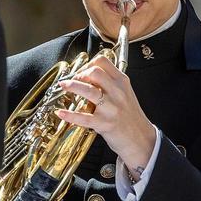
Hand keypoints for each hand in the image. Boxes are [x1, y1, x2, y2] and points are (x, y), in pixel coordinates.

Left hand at [55, 54, 156, 171]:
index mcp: (122, 82)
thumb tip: (88, 74)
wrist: (140, 139)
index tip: (81, 71)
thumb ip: (110, 83)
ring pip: (88, 91)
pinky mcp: (104, 124)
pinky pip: (83, 117)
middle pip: (95, 72)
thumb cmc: (130, 116)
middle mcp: (117, 92)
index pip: (103, 62)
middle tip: (73, 80)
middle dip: (79, 74)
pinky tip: (60, 112)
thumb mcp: (125, 93)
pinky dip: (69, 114)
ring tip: (63, 86)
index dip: (88, 64)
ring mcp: (111, 108)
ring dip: (72, 86)